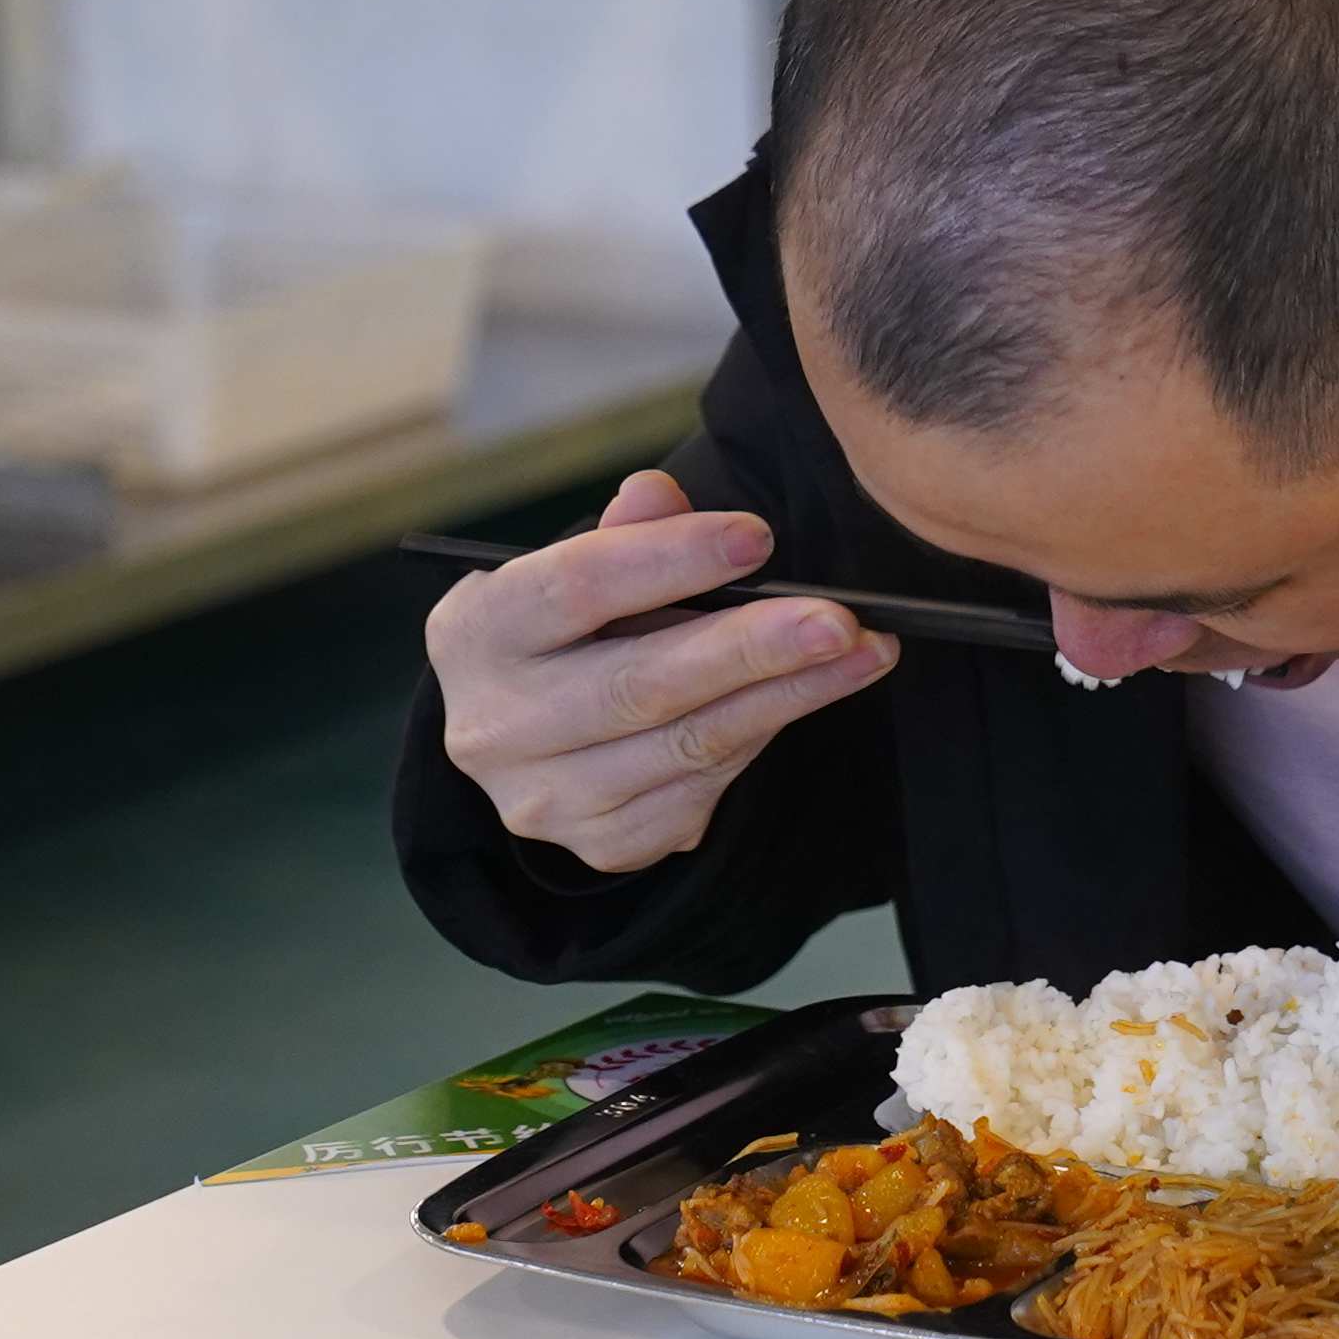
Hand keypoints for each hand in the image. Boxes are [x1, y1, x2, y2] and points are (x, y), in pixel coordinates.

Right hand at [426, 470, 894, 874]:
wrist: (523, 731)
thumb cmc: (563, 629)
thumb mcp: (572, 567)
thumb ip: (623, 534)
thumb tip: (659, 496)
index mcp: (477, 632)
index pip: (576, 588)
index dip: (671, 560)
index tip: (757, 538)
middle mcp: (497, 726)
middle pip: (641, 684)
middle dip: (752, 648)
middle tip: (839, 620)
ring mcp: (546, 797)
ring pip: (688, 746)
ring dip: (789, 697)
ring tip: (862, 653)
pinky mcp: (602, 842)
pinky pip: (704, 790)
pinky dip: (761, 738)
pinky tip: (801, 697)